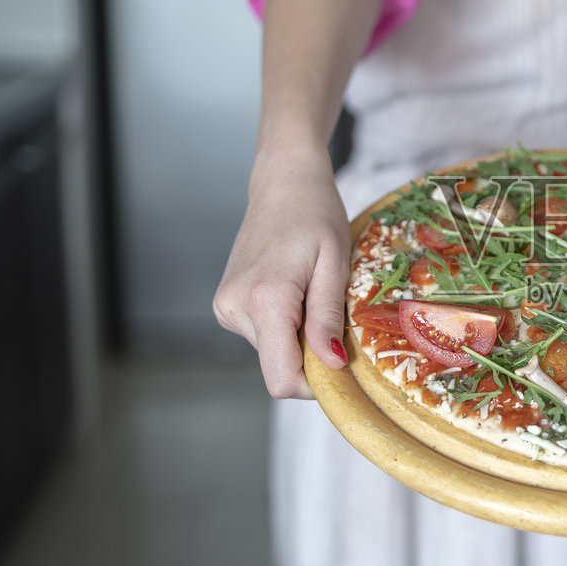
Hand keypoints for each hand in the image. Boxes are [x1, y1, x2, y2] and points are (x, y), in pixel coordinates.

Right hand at [213, 148, 350, 398]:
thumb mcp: (334, 263)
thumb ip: (328, 317)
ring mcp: (225, 308)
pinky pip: (263, 335)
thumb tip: (331, 366)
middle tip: (331, 314)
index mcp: (264, 300)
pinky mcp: (225, 306)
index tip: (341, 362)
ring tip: (311, 293)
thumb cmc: (315, 213)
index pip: (281, 379)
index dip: (314, 383)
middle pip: (279, 367)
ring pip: (272, 352)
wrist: (283, 182)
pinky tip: (294, 291)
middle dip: (311, 354)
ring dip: (299, 336)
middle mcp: (235, 309)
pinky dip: (285, 325)